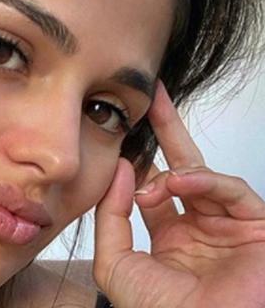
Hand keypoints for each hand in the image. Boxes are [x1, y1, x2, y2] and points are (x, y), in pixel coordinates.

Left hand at [93, 81, 264, 307]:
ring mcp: (227, 225)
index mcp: (167, 237)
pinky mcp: (254, 226)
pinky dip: (205, 180)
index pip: (151, 188)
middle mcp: (198, 227)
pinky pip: (231, 189)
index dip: (136, 164)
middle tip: (152, 98)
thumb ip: (110, 216)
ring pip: (205, 175)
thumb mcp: (116, 263)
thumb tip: (119, 171)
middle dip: (167, 132)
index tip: (121, 141)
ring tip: (160, 182)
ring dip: (178, 170)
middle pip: (181, 167)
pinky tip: (179, 182)